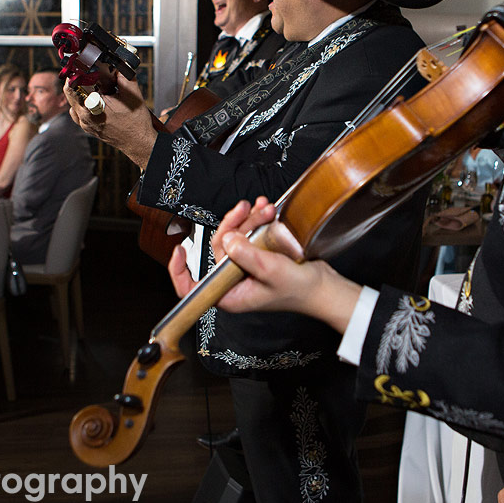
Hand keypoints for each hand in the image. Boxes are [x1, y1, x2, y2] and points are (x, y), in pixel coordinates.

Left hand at [65, 73, 156, 168]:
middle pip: (71, 93)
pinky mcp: (88, 127)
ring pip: (74, 102)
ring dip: (80, 92)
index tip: (80, 65)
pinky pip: (79, 111)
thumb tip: (117, 63)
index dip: (76, 73)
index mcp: (91, 109)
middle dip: (79, 80)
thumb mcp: (132, 94)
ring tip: (93, 87)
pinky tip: (95, 99)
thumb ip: (123, 75)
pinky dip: (84, 103)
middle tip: (88, 73)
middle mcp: (84, 118)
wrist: (139, 142)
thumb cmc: (136, 123)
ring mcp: (85, 124)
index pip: (72, 86)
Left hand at [166, 198, 361, 333]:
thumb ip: (247, 256)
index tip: (179, 250)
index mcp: (230, 294)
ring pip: (236, 237)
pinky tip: (265, 211)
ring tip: (265, 208)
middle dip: (233, 225)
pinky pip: (249, 235)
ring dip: (249, 219)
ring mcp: (245, 268)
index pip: (194, 288)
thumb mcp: (271, 271)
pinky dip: (256, 222)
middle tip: (247, 209)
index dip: (180, 271)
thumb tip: (227, 239)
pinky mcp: (257, 257)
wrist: (323, 287)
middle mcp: (233, 282)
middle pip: (219, 248)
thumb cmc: (300, 290)